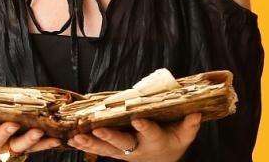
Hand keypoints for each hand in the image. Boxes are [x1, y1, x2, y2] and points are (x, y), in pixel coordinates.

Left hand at [67, 112, 201, 161]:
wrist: (161, 161)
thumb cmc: (173, 141)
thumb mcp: (184, 135)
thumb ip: (189, 125)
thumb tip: (195, 111)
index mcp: (156, 140)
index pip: (151, 132)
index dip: (144, 126)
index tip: (138, 119)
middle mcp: (138, 147)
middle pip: (124, 143)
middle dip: (111, 137)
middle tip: (100, 131)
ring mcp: (125, 151)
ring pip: (107, 149)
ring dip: (92, 143)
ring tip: (77, 138)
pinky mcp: (115, 152)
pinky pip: (99, 150)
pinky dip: (86, 146)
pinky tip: (72, 141)